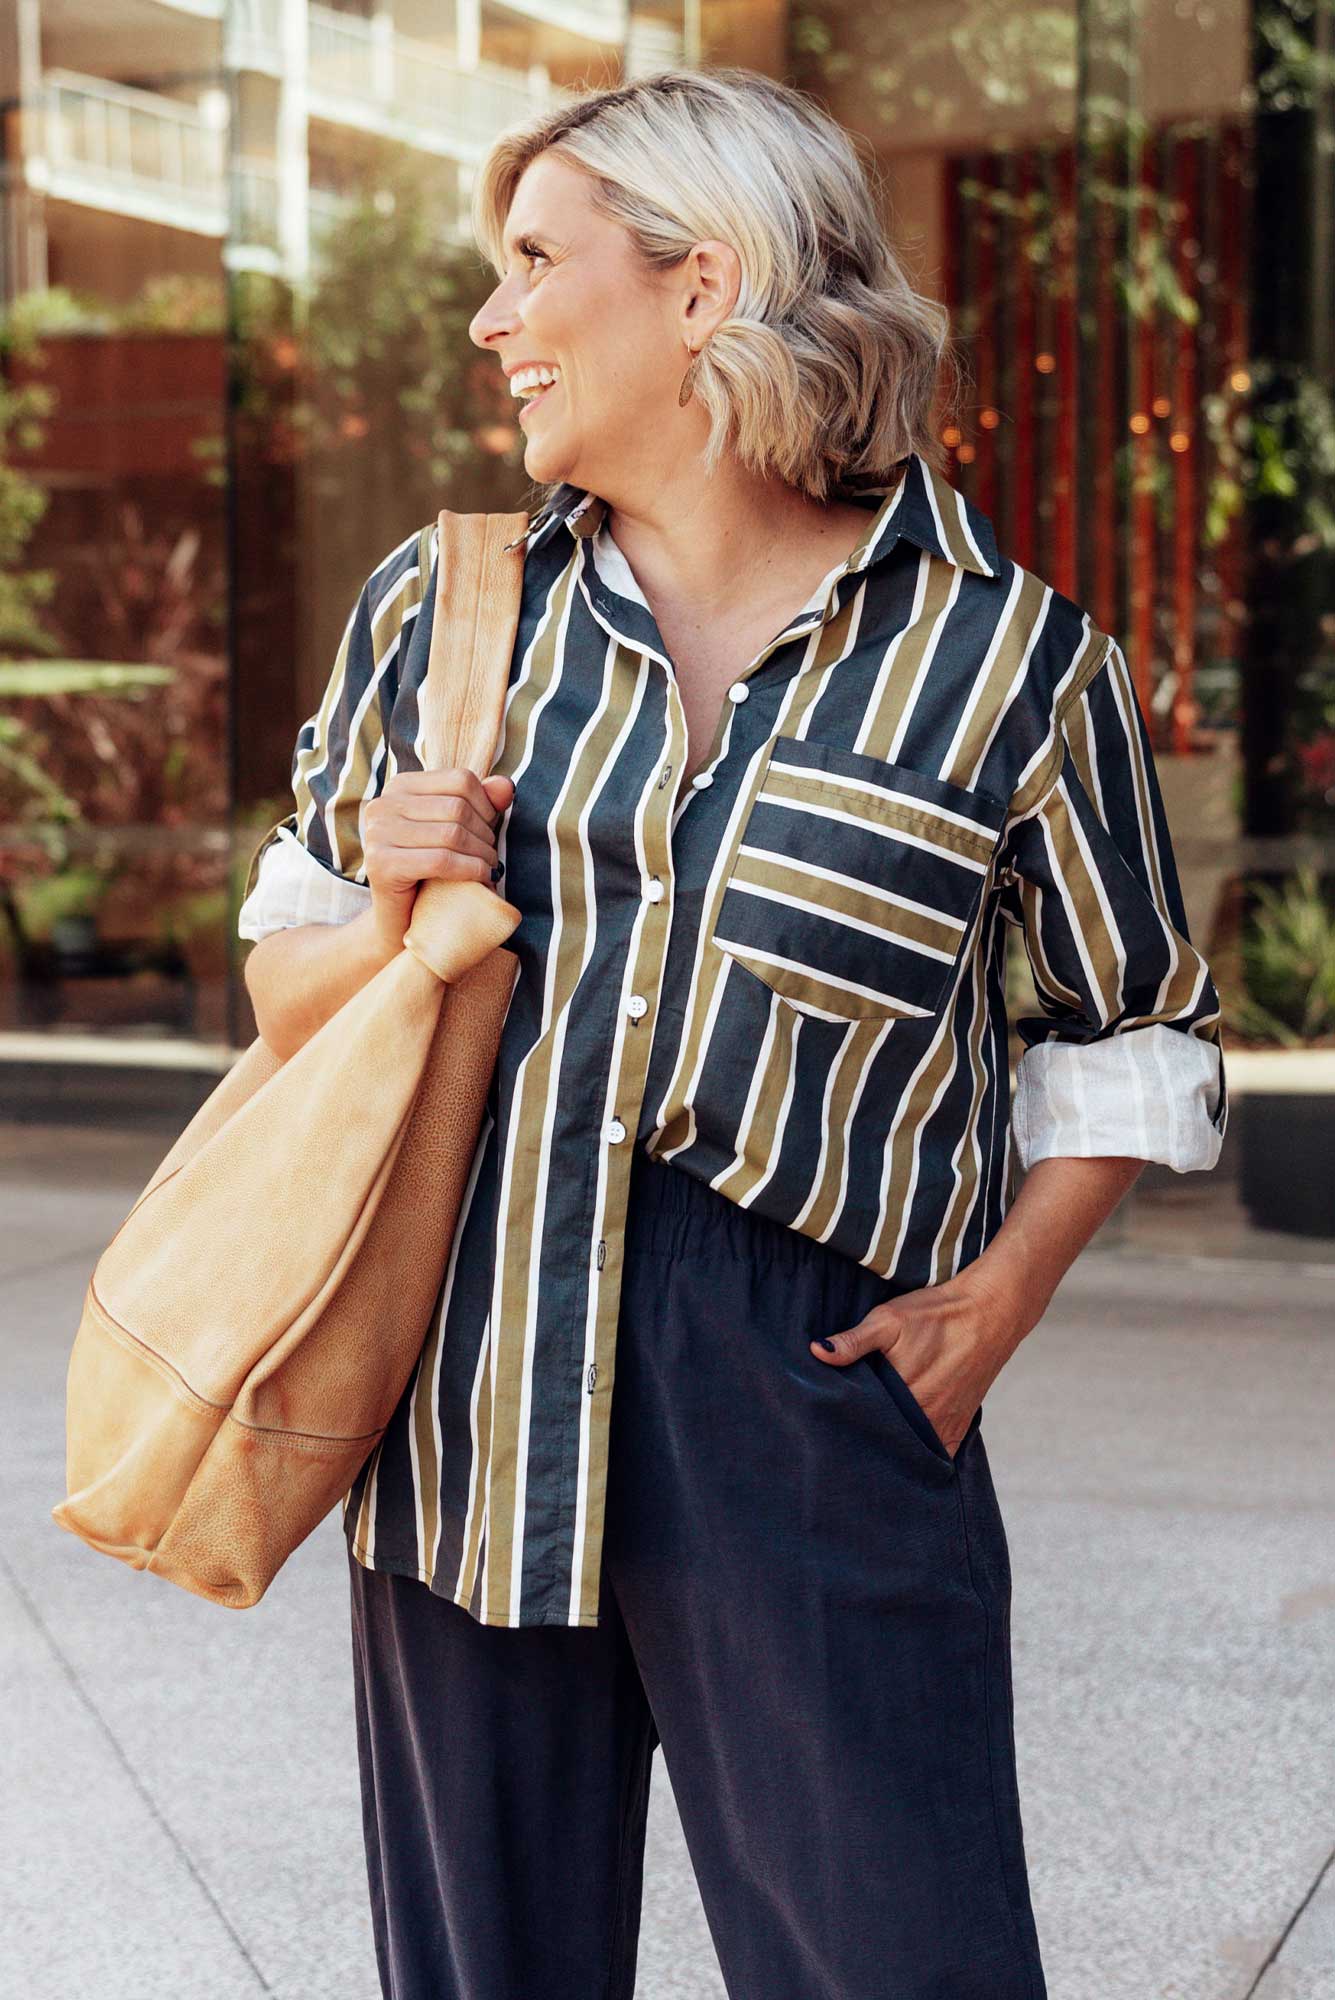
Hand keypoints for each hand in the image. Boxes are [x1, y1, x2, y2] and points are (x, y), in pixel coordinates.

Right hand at [365, 768, 514, 955]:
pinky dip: (471, 870)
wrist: (402, 920)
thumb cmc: (432, 871)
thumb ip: (481, 804)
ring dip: (482, 854)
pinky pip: (441, 861)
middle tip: (491, 856)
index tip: (490, 830)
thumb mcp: (456, 830)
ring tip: (489, 868)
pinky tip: (483, 878)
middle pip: (457, 807)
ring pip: (452, 834)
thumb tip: (507, 786)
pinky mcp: (380, 864)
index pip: (460, 779)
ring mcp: (377, 833)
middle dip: (485, 834)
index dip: (487, 805)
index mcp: (400, 786)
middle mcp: (383, 804)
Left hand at [809, 1262, 1026, 1457]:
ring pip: (910, 1450)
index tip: (830, 1422)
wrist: (989, 1312)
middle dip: (866, 1439)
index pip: (864, 1424)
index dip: (846, 1424)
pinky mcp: (959, 1427)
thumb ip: (853, 1341)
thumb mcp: (888, 1320)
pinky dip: (919, 1452)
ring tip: (870, 1440)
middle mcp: (927, 1419)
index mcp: (905, 1396)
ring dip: (892, 1447)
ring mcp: (945, 1426)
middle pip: (886, 1441)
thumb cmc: (936, 1314)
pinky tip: (903, 1445)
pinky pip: (934, 1452)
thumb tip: (816, 1352)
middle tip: (845, 1434)